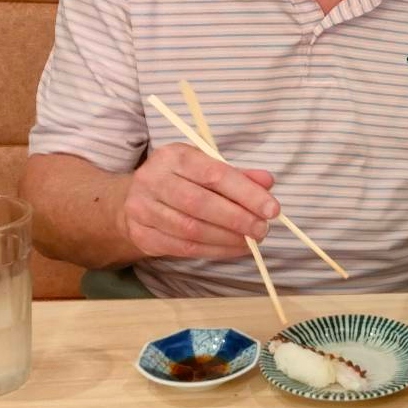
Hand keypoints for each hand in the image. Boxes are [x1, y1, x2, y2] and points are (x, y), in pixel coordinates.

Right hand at [118, 143, 278, 258]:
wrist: (135, 199)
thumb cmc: (181, 180)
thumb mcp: (206, 167)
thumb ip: (237, 175)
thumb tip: (267, 182)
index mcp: (174, 156)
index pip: (214, 174)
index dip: (246, 193)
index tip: (272, 209)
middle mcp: (154, 179)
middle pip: (200, 203)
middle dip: (238, 219)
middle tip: (262, 230)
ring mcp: (143, 208)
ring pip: (191, 229)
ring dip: (227, 238)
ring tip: (251, 241)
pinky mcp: (142, 234)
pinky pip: (183, 248)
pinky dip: (214, 250)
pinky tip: (234, 249)